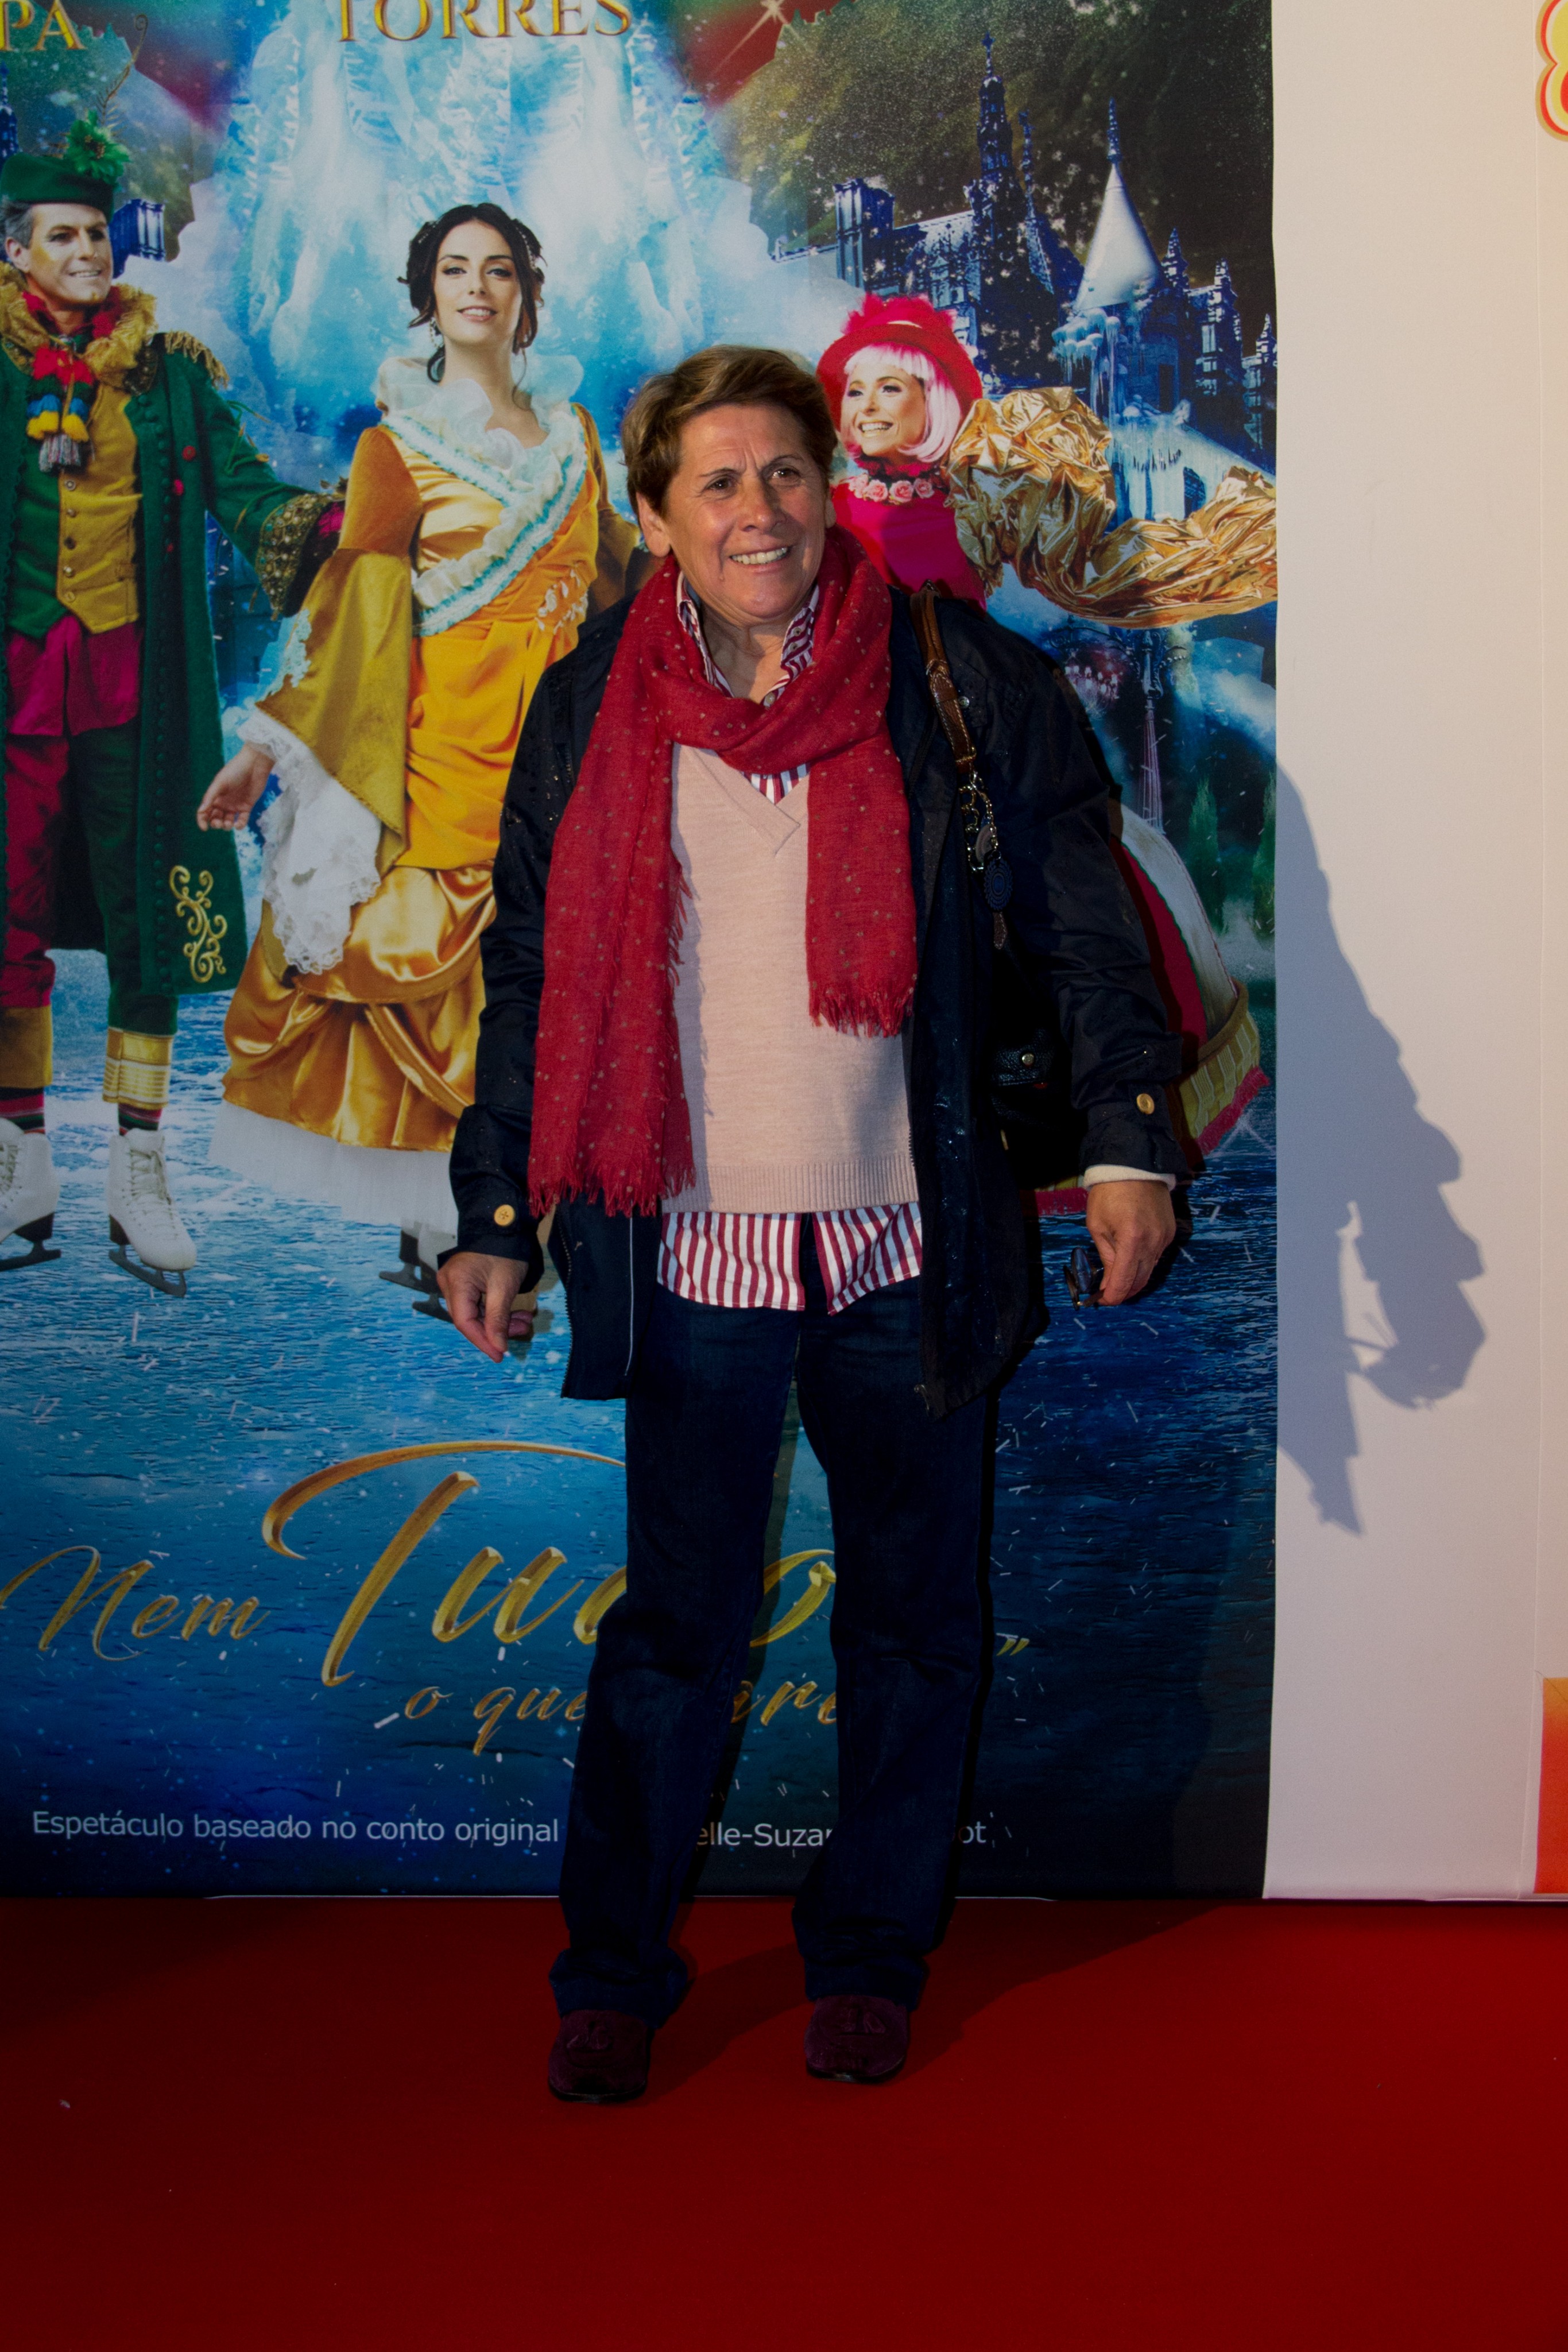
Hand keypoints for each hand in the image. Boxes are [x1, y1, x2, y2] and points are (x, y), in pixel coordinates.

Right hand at [197, 743, 272, 831]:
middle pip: (215, 818)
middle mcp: (223, 802)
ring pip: (228, 821)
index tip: (205, 828)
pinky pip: (242, 820)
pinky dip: (240, 825)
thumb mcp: (220, 783)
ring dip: (226, 826)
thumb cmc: (235, 770)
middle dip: (216, 824)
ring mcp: (235, 805)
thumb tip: (201, 811)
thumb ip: (210, 797)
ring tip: (229, 824)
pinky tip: (238, 825)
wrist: (254, 765)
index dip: (202, 820)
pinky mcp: (247, 807)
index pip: (204, 811)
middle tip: (219, 823)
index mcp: (214, 796)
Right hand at [437, 1249, 533, 1362]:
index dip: (482, 1341)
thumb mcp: (504, 1287)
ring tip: (524, 1321)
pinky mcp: (465, 1282)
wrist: (505, 1226)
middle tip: (522, 1330)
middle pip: (469, 1319)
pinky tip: (517, 1314)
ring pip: (475, 1313)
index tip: (500, 1355)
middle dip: (496, 1330)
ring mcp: (455, 1282)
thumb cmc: (505, 1252)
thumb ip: (498, 1319)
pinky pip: (478, 1303)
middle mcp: (449, 1283)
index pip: (464, 1322)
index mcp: (455, 1283)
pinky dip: (497, 1311)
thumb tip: (498, 1348)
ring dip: (500, 1321)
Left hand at [1085, 1179, 1176, 1305]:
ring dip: (1134, 1278)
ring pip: (1150, 1270)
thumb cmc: (1109, 1193)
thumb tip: (1109, 1280)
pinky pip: (1156, 1256)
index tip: (1101, 1300)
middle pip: (1141, 1281)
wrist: (1134, 1166)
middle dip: (1124, 1291)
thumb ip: (1107, 1255)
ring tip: (1118, 1279)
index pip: (1125, 1282)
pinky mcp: (1169, 1232)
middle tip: (1108, 1294)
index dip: (1112, 1296)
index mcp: (1132, 1240)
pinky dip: (1144, 1263)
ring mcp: (1164, 1238)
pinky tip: (1132, 1260)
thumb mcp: (1098, 1225)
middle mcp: (1153, 1242)